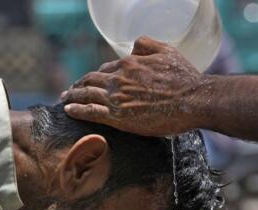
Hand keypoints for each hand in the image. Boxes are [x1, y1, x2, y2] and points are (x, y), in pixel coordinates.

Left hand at [61, 36, 210, 135]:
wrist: (193, 100)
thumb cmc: (184, 78)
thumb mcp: (167, 51)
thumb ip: (147, 44)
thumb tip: (132, 46)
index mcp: (129, 64)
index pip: (106, 68)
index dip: (96, 76)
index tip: (91, 81)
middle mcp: (119, 78)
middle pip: (90, 79)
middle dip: (78, 84)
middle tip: (70, 90)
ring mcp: (117, 98)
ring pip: (86, 94)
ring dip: (72, 96)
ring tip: (65, 99)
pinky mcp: (118, 116)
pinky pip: (90, 111)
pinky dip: (77, 109)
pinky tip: (68, 110)